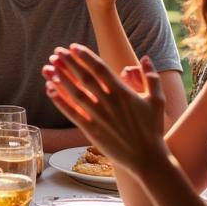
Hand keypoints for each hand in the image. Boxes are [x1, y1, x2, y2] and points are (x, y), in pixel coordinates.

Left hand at [42, 44, 166, 173]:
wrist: (148, 159)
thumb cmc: (153, 129)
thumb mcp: (157, 101)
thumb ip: (151, 77)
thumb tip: (146, 58)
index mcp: (123, 92)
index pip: (100, 69)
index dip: (85, 56)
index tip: (73, 47)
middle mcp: (108, 102)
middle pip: (84, 78)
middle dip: (69, 63)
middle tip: (57, 52)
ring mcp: (99, 117)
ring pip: (76, 93)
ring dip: (61, 79)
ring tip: (48, 67)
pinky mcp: (92, 131)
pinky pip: (72, 113)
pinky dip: (60, 101)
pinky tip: (50, 90)